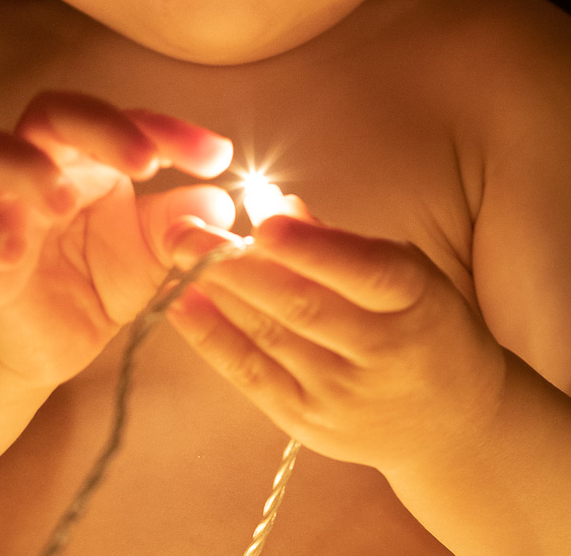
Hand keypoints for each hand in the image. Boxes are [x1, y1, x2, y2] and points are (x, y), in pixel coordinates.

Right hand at [0, 92, 233, 386]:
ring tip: (64, 201)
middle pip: (50, 112)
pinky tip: (11, 250)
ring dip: (24, 166)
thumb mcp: (156, 250)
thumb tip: (225, 204)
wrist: (53, 343)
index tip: (218, 158)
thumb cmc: (100, 275)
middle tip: (144, 164)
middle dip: (98, 127)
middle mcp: (38, 165)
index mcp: (89, 156)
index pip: (125, 118)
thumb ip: (186, 221)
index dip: (170, 130)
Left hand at [166, 207, 507, 475]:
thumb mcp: (403, 270)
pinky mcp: (310, 426)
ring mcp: (344, 395)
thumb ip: (338, 240)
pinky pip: (252, 376)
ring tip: (177, 252)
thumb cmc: (419, 321)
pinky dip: (212, 338)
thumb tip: (276, 202)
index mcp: (414, 299)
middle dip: (236, 264)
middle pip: (302, 305)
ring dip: (217, 292)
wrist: (451, 426)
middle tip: (184, 228)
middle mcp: (382, 352)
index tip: (261, 220)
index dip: (311, 247)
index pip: (364, 269)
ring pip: (271, 337)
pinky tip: (181, 303)